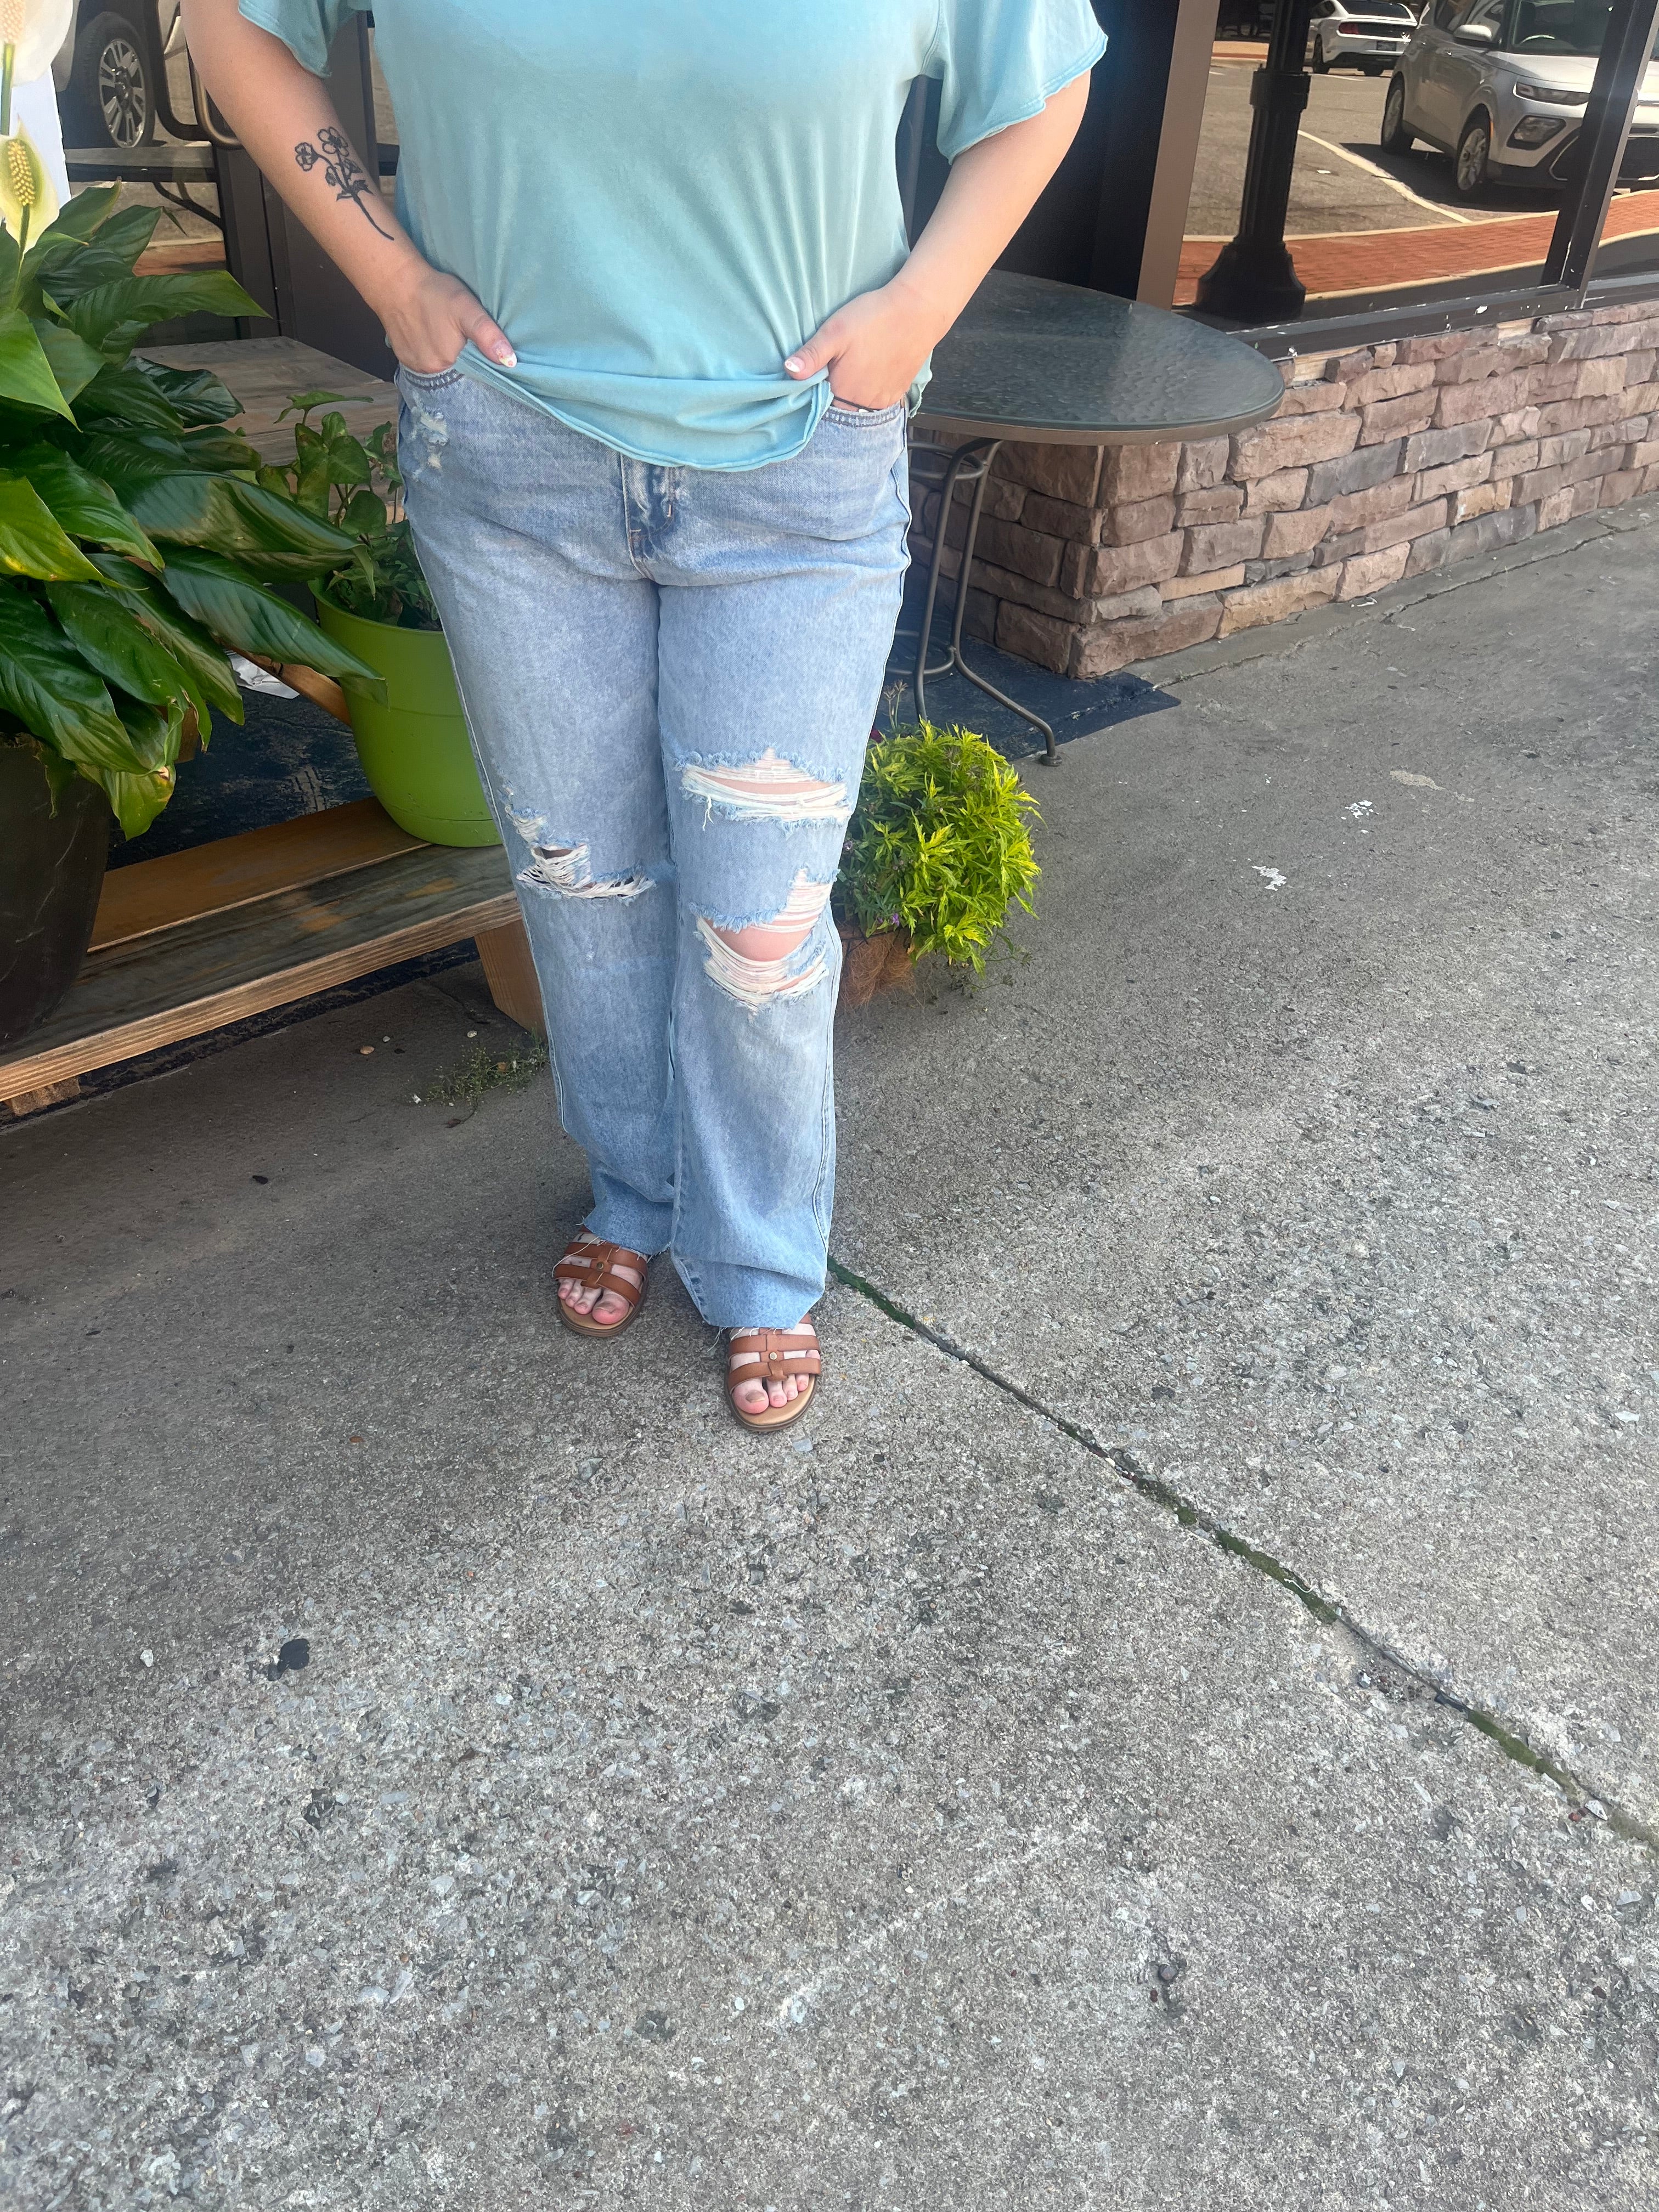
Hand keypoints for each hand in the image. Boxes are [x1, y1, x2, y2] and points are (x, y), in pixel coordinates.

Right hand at [375, 259, 515, 374]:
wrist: (396, 281)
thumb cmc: (434, 292)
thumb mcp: (467, 309)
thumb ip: (488, 336)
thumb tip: (510, 362)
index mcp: (449, 362)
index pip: (475, 376)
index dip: (483, 367)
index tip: (485, 354)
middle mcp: (431, 371)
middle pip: (458, 375)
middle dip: (467, 363)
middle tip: (465, 341)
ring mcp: (416, 367)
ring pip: (442, 370)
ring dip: (450, 361)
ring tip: (449, 339)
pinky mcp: (405, 359)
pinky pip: (426, 365)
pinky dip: (433, 356)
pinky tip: (434, 341)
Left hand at [784, 274, 949, 409]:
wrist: (918, 311)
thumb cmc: (874, 317)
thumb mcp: (835, 331)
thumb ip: (811, 355)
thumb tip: (788, 372)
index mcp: (843, 393)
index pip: (819, 403)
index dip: (814, 389)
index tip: (816, 372)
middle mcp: (863, 404)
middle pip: (839, 406)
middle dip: (833, 390)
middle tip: (839, 362)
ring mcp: (883, 401)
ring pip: (858, 404)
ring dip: (852, 391)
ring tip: (856, 364)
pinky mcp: (897, 393)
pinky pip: (877, 399)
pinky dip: (870, 389)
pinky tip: (871, 368)